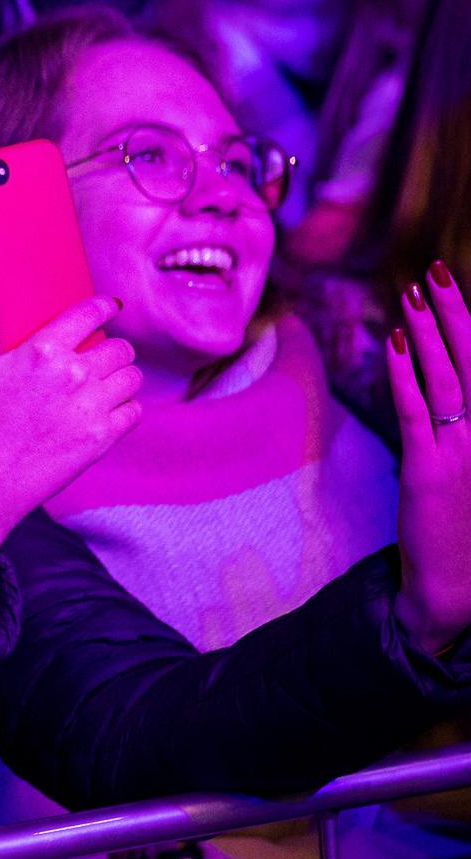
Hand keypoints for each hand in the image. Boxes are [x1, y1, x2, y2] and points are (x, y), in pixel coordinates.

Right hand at [0, 267, 142, 596]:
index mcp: (39, 352)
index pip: (91, 313)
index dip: (103, 308)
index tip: (106, 310)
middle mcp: (72, 376)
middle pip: (120, 348)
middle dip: (108, 351)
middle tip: (90, 362)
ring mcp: (90, 410)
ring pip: (132, 377)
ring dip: (118, 379)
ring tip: (96, 388)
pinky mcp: (101, 440)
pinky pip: (134, 412)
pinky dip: (123, 410)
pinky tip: (97, 414)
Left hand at [388, 264, 470, 655]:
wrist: (461, 587)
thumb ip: (470, 421)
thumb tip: (456, 380)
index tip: (456, 288)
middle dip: (455, 312)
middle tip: (435, 271)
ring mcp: (466, 451)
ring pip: (446, 377)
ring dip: (428, 331)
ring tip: (413, 293)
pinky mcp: (430, 469)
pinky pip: (415, 411)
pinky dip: (405, 374)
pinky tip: (394, 342)